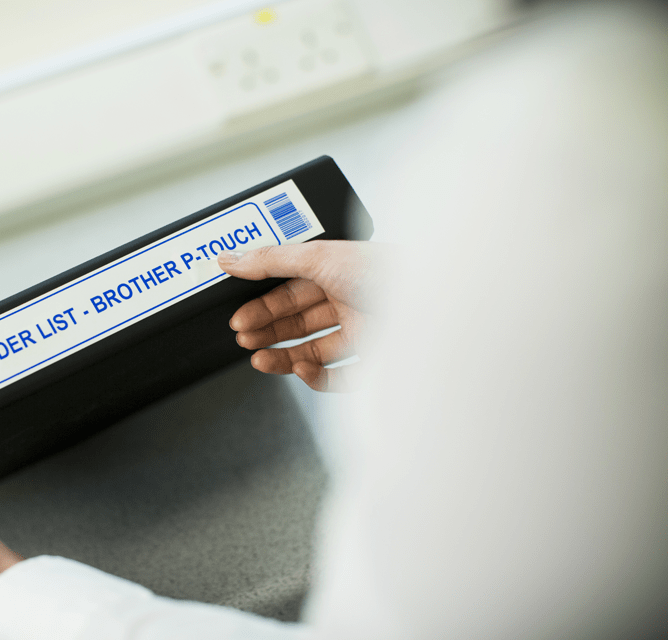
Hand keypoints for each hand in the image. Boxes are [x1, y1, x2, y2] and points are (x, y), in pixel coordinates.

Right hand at [218, 240, 388, 391]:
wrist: (436, 302)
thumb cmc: (385, 270)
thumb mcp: (319, 256)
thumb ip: (271, 260)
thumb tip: (231, 259)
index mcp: (337, 273)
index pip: (290, 292)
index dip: (263, 307)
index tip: (239, 319)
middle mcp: (350, 301)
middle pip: (299, 322)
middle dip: (269, 332)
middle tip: (244, 339)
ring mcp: (363, 332)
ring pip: (315, 351)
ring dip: (284, 357)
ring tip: (260, 359)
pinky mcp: (376, 361)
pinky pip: (341, 377)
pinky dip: (317, 378)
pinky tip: (301, 370)